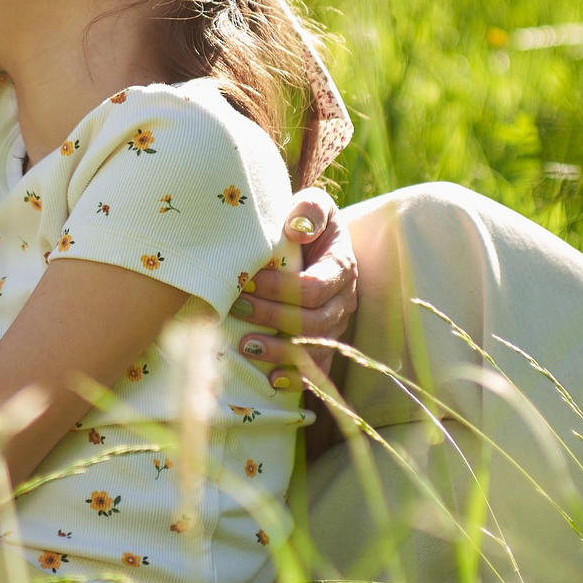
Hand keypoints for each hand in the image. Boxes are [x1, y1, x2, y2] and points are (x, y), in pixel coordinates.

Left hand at [233, 188, 356, 390]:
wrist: (314, 243)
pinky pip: (318, 370)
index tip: (246, 282)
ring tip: (246, 345)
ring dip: (280, 351)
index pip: (314, 287)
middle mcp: (344, 301)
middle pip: (313, 321)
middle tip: (238, 308)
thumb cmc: (306, 222)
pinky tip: (271, 379)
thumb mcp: (313, 203)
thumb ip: (309, 209)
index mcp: (341, 267)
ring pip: (315, 349)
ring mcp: (337, 327)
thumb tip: (297, 230)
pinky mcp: (326, 345)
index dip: (280, 289)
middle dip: (273, 317)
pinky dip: (296, 379)